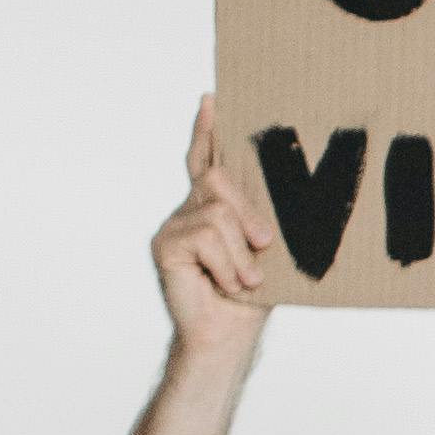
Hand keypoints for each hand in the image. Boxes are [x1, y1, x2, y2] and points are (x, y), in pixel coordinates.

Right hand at [154, 99, 275, 373]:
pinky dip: (226, 263)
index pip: (205, 161)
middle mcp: (189, 210)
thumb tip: (270, 210)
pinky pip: (206, 236)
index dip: (206, 131)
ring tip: (245, 279)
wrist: (228, 335)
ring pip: (218, 213)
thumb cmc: (251, 296)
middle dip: (248, 213)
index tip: (212, 99)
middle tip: (265, 244)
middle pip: (218, 181)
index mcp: (213, 208)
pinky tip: (226, 283)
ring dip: (241, 253)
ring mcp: (174, 225)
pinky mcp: (165, 244)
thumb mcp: (265, 252)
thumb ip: (260, 220)